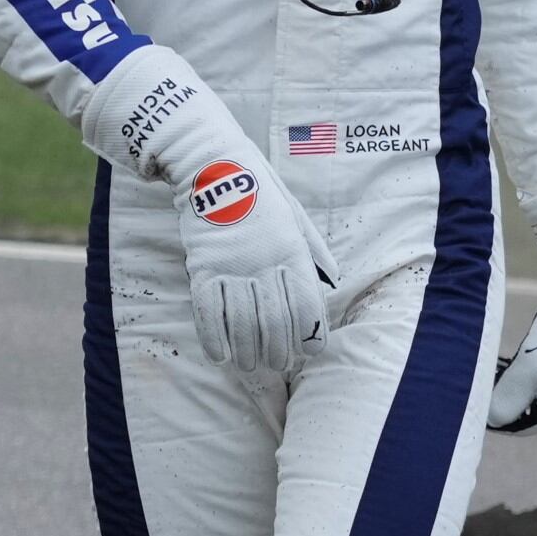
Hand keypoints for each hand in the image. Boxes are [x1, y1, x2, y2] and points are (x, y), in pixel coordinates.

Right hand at [175, 152, 335, 378]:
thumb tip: (333, 279)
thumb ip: (314, 251)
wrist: (216, 169)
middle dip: (278, 349)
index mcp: (292, 252)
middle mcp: (265, 263)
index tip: (310, 351)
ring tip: (249, 367)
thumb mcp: (297, 218)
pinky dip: (214, 337)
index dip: (310, 333)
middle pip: (276, 320)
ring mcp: (233, 266)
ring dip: (247, 350)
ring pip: (242, 321)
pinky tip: (220, 356)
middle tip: (278, 366)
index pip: (307, 303)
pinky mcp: (203, 266)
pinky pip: (208, 310)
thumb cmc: (262, 196)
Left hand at [486, 169, 536, 433]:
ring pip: (532, 393)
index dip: (498, 421)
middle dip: (502, 403)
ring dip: (508, 388)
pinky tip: (501, 365)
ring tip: (484, 378)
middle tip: (474, 391)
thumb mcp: (534, 359)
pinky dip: (517, 375)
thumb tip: (492, 418)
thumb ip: (513, 390)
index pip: (526, 426)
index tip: (472, 409)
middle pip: (529, 410)